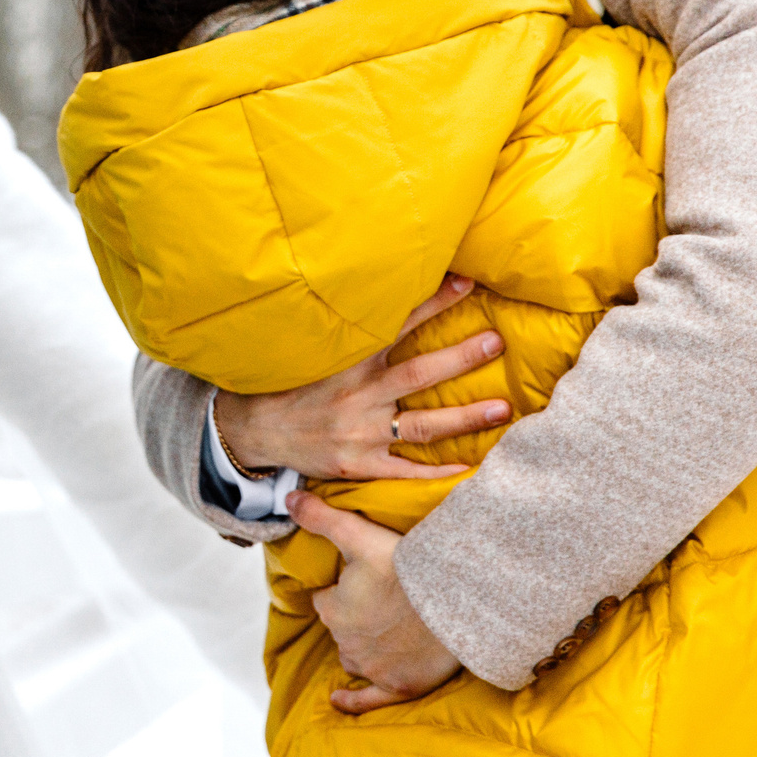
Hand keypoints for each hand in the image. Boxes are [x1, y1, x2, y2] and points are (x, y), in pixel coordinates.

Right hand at [213, 276, 510, 480]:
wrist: (254, 430)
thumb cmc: (292, 387)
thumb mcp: (319, 353)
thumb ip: (355, 336)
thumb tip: (390, 300)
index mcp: (351, 362)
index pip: (398, 325)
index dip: (432, 303)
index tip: (466, 283)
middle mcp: (359, 395)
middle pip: (419, 374)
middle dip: (460, 358)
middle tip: (496, 343)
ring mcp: (361, 433)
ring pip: (422, 426)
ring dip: (464, 417)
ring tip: (501, 408)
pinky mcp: (359, 464)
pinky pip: (405, 471)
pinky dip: (437, 472)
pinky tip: (468, 468)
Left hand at [286, 493, 462, 713]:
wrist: (459, 602)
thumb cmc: (408, 567)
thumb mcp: (359, 534)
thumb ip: (321, 518)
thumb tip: (288, 498)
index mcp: (333, 608)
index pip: (327, 599)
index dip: (343, 588)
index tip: (365, 579)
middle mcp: (346, 642)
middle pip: (342, 628)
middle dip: (355, 615)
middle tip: (383, 599)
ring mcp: (373, 668)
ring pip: (354, 658)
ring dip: (361, 647)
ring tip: (383, 631)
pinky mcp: (398, 687)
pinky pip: (367, 700)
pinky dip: (353, 701)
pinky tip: (339, 701)